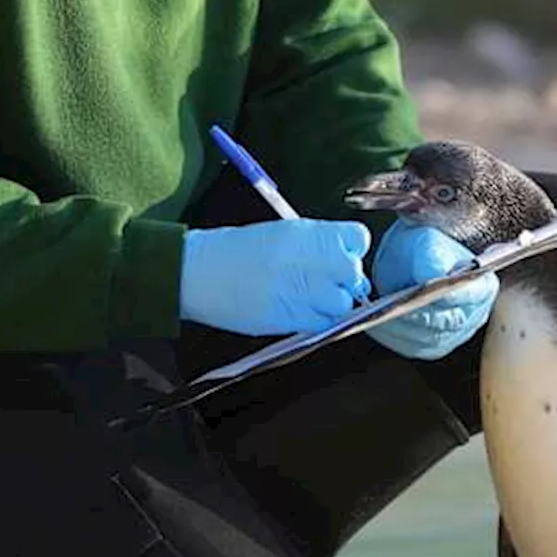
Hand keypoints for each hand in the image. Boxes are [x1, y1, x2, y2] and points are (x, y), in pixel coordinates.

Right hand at [179, 218, 371, 335]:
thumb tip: (346, 264)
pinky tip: (299, 311)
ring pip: (342, 303)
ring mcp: (300, 289)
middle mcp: (308, 259)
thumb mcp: (281, 232)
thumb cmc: (236, 251)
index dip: (351, 250)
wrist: (198, 273)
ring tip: (309, 299)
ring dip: (333, 304)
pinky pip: (323, 323)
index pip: (358, 239)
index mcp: (307, 232)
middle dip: (344, 280)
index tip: (339, 257)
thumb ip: (317, 244)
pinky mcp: (289, 317)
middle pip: (353, 273)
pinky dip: (318, 320)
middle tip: (325, 282)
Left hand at [366, 220, 497, 360]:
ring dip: (400, 328)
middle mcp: (473, 315)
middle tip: (394, 308)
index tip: (430, 292)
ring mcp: (453, 335)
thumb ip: (431, 256)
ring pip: (427, 339)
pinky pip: (411, 347)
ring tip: (377, 315)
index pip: (470, 294)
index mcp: (481, 285)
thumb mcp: (427, 242)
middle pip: (447, 322)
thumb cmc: (423, 250)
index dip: (451, 296)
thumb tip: (430, 274)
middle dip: (418, 316)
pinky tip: (374, 323)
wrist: (411, 261)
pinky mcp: (431, 346)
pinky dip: (391, 335)